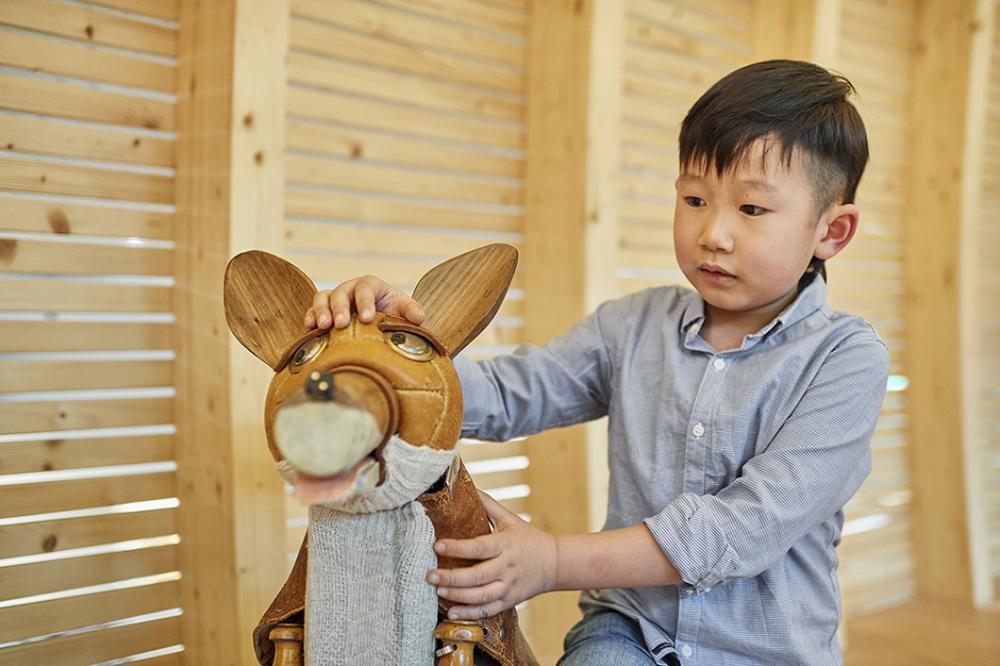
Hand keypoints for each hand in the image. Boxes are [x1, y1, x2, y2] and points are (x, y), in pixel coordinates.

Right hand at [304, 275, 424, 329]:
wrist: (380, 323)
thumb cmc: (392, 314)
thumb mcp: (404, 310)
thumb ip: (412, 312)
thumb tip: (418, 318)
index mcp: (371, 286)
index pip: (366, 287)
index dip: (365, 301)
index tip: (367, 318)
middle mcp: (350, 289)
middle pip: (341, 292)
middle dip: (340, 307)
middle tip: (340, 324)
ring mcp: (335, 299)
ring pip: (322, 298)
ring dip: (321, 311)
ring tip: (323, 326)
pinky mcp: (324, 312)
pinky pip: (312, 310)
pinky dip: (310, 317)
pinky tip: (310, 329)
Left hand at [426, 490, 557, 619]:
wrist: (555, 563)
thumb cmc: (528, 538)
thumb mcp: (510, 519)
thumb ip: (487, 505)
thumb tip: (468, 486)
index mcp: (505, 544)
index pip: (479, 547)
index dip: (458, 547)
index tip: (438, 545)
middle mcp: (507, 567)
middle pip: (477, 576)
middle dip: (451, 578)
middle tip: (430, 575)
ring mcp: (509, 587)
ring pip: (482, 596)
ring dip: (458, 596)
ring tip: (438, 592)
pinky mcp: (510, 601)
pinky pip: (488, 610)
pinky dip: (470, 613)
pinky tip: (453, 612)